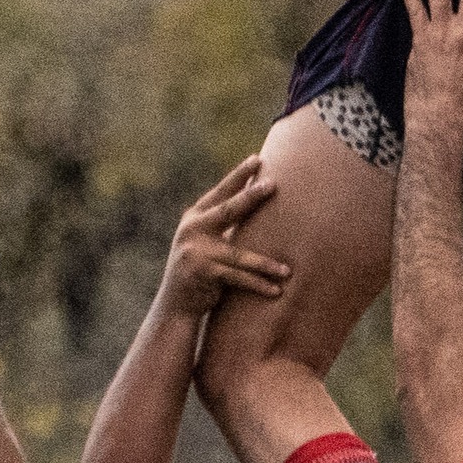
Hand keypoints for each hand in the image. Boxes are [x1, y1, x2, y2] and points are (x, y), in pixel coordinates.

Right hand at [153, 155, 291, 320]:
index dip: (238, 175)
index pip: (220, 192)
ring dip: (266, 264)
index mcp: (194, 217)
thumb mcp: (204, 241)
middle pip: (228, 209)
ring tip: (287, 269)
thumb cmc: (199, 269)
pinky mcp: (202, 271)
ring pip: (239, 254)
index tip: (256, 159)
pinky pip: (238, 278)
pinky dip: (258, 284)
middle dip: (251, 195)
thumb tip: (252, 201)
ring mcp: (196, 250)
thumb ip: (220, 224)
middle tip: (273, 183)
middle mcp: (192, 228)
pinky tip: (277, 290)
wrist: (175, 304)